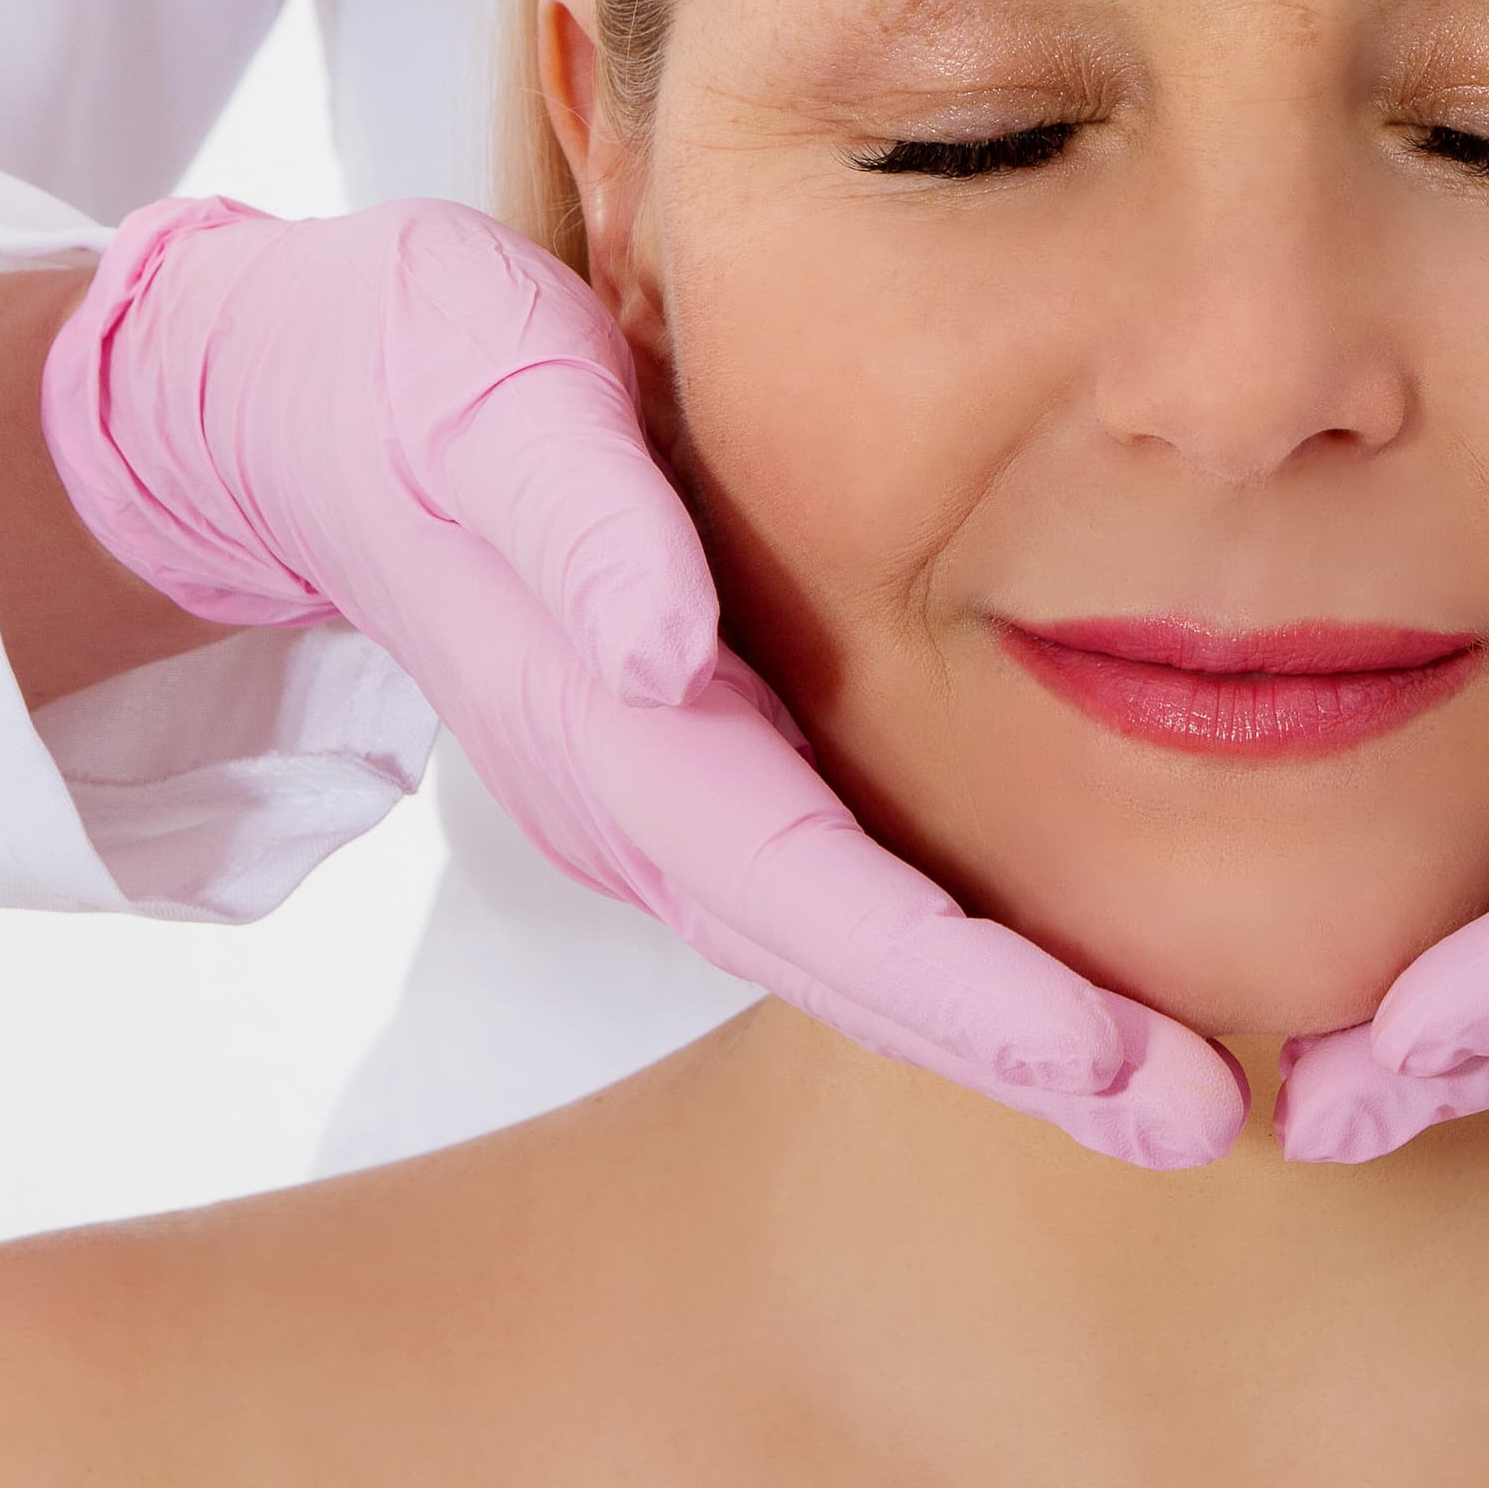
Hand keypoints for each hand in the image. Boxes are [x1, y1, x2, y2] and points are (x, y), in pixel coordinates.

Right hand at [41, 195, 1243, 1167]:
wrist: (287, 400)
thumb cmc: (399, 367)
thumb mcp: (481, 392)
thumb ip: (572, 520)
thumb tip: (658, 649)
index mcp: (609, 727)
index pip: (813, 891)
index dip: (966, 989)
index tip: (1116, 1062)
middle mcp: (635, 799)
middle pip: (848, 962)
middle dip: (1024, 1054)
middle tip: (1201, 1120)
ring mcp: (651, 797)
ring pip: (841, 945)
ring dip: (998, 1023)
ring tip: (1167, 1085)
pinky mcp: (674, 760)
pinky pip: (824, 889)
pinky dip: (941, 948)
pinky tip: (1052, 970)